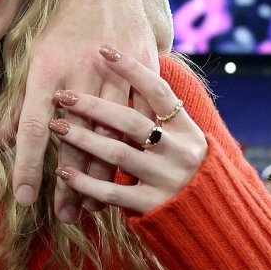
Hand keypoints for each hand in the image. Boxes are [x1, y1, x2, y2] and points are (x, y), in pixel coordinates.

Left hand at [0, 0, 163, 219]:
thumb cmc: (61, 27)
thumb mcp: (32, 58)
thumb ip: (19, 103)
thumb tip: (0, 142)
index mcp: (46, 70)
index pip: (33, 127)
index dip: (28, 165)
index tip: (25, 199)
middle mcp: (79, 73)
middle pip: (75, 140)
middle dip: (69, 183)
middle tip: (63, 217)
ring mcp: (114, 75)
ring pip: (110, 136)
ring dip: (100, 176)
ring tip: (89, 209)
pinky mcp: (143, 74)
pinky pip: (139, 122)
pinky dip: (131, 151)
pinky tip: (123, 179)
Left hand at [47, 45, 205, 214]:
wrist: (215, 220)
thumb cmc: (186, 172)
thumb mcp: (182, 140)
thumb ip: (157, 117)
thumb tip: (125, 82)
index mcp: (187, 130)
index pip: (158, 91)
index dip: (132, 69)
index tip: (103, 49)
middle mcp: (180, 152)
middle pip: (131, 121)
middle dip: (92, 106)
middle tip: (62, 95)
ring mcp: (168, 179)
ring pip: (118, 154)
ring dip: (82, 139)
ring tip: (55, 127)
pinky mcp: (154, 206)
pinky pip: (113, 192)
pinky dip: (85, 181)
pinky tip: (63, 172)